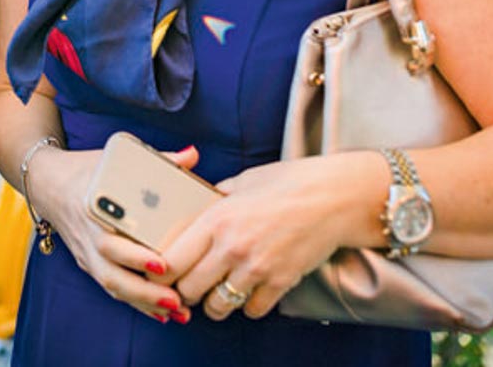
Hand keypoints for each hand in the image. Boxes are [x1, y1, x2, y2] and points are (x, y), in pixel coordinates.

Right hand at [25, 143, 198, 323]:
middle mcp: (87, 237)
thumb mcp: (115, 159)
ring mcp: (86, 254)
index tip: (163, 264)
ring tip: (177, 312)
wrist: (47, 183)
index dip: (135, 255)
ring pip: (112, 286)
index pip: (110, 240)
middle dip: (145, 291)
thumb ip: (157, 159)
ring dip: (144, 303)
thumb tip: (192, 155)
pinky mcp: (89, 264)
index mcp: (92, 210)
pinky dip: (137, 302)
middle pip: (112, 273)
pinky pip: (112, 288)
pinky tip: (162, 313)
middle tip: (176, 299)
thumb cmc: (87, 170)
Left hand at [163, 151, 384, 321]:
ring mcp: (256, 268)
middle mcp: (231, 246)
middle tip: (191, 284)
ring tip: (220, 290)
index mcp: (216, 218)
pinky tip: (250, 290)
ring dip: (215, 302)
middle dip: (185, 290)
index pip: (171, 260)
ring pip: (217, 306)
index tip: (163, 272)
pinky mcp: (280, 282)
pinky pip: (252, 311)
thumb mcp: (240, 182)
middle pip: (188, 289)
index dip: (160, 272)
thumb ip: (213, 200)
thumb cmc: (286, 183)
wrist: (332, 197)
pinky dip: (248, 305)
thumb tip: (191, 209)